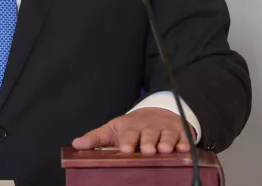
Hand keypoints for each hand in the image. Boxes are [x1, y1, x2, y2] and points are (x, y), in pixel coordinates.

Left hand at [71, 108, 194, 154]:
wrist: (158, 112)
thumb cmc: (133, 126)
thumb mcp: (113, 129)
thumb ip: (96, 138)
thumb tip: (75, 144)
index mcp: (132, 127)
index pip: (129, 134)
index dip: (128, 141)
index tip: (125, 149)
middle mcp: (149, 127)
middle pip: (149, 134)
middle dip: (148, 141)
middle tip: (147, 150)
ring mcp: (165, 129)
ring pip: (166, 135)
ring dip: (166, 142)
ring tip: (165, 150)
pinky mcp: (180, 132)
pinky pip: (184, 137)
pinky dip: (185, 142)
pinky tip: (185, 148)